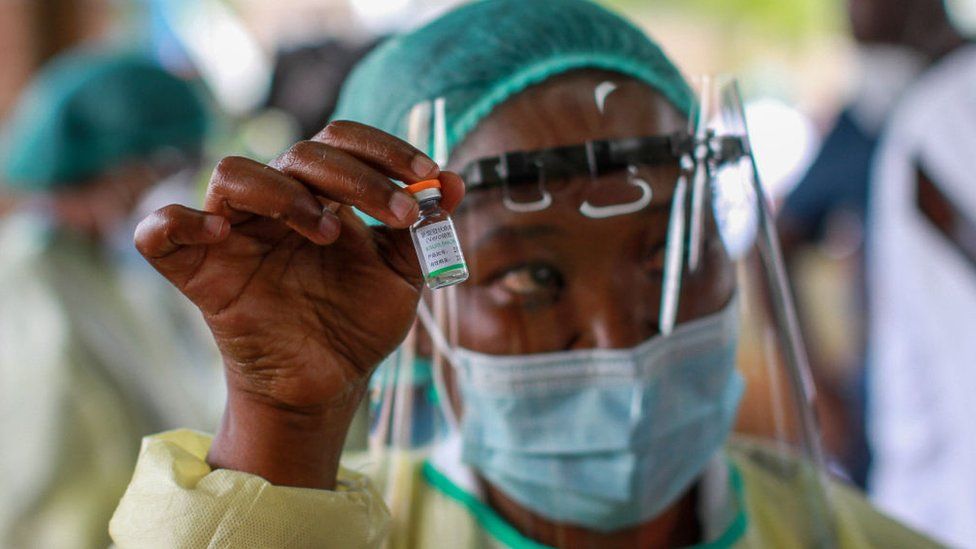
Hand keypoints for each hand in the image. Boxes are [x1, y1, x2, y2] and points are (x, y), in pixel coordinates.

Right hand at [134, 121, 463, 487]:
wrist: (328, 384)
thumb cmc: (358, 323)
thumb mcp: (402, 276)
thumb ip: (422, 230)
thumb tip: (456, 183)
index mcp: (323, 197)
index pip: (341, 143)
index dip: (385, 150)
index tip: (430, 179)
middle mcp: (277, 206)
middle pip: (299, 154)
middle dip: (357, 177)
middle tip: (398, 213)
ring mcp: (235, 235)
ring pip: (233, 174)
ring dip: (284, 192)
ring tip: (328, 232)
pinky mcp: (199, 274)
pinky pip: (161, 232)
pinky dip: (179, 223)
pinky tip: (221, 235)